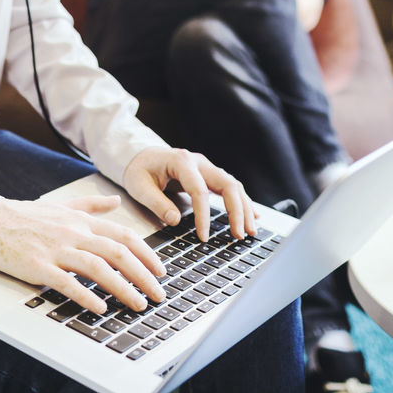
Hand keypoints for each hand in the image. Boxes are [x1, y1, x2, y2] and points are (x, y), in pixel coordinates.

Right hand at [0, 194, 166, 314]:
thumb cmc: (24, 216)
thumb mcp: (62, 205)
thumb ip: (91, 204)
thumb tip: (116, 201)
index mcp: (81, 220)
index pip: (123, 234)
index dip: (146, 253)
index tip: (161, 271)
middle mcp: (73, 232)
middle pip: (117, 252)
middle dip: (143, 275)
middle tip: (159, 295)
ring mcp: (55, 249)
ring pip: (98, 267)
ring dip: (123, 287)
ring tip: (138, 304)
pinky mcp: (37, 266)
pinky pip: (67, 282)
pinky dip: (86, 295)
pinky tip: (100, 308)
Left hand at [123, 147, 257, 243]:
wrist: (139, 155)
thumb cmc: (138, 170)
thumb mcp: (139, 186)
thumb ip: (157, 203)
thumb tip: (175, 220)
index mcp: (181, 161)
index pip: (199, 190)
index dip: (204, 216)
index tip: (204, 237)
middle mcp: (199, 162)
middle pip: (227, 184)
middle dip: (237, 210)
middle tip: (240, 234)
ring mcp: (206, 167)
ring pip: (233, 185)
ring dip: (244, 208)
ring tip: (250, 231)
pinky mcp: (209, 175)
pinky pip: (230, 187)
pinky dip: (242, 202)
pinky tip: (253, 215)